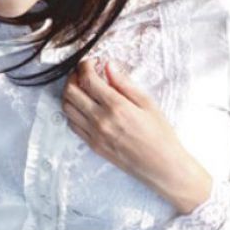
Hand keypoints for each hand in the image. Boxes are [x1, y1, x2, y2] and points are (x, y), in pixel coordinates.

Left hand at [61, 58, 212, 214]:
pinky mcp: (93, 145)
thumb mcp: (147, 103)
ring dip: (70, 93)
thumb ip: (124, 83)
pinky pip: (72, 124)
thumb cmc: (160, 135)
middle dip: (73, 77)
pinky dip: (73, 111)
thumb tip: (109, 66)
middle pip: (71, 92)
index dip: (85, 66)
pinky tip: (84, 106)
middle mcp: (101, 120)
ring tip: (81, 88)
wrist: (163, 167)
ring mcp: (94, 134)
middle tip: (82, 73)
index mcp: (117, 107)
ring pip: (67, 107)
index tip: (90, 62)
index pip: (88, 80)